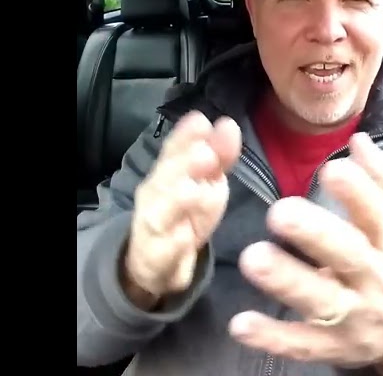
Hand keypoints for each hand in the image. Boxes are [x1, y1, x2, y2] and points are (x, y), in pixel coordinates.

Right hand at [123, 111, 240, 306]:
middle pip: (165, 178)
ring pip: (160, 214)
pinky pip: (162, 253)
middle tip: (205, 154)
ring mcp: (154, 228)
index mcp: (169, 172)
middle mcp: (156, 196)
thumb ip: (219, 154)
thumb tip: (228, 124)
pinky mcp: (156, 259)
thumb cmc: (186, 213)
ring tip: (193, 190)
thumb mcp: (207, 182)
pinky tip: (186, 238)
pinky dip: (174, 245)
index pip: (174, 150)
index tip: (200, 121)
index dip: (185, 136)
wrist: (155, 262)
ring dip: (177, 201)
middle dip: (184, 165)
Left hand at [229, 133, 382, 369]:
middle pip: (349, 256)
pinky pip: (301, 343)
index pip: (378, 214)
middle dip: (315, 234)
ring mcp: (354, 316)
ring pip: (322, 300)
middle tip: (278, 212)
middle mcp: (374, 279)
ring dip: (287, 280)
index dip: (358, 193)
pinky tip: (240, 324)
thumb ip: (378, 181)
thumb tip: (358, 139)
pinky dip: (272, 336)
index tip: (330, 169)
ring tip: (253, 258)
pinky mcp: (331, 347)